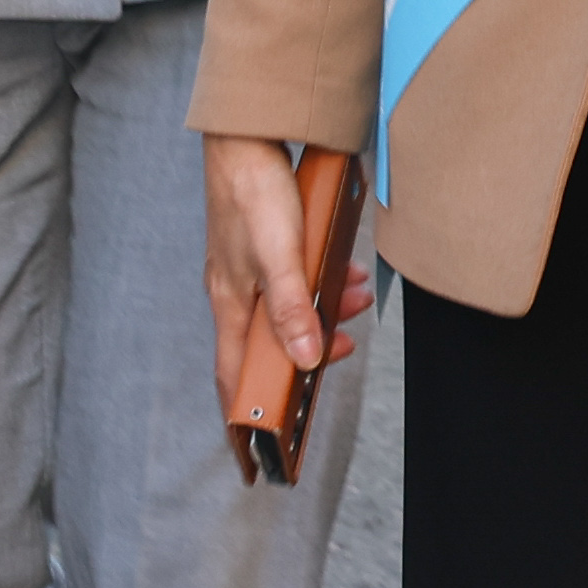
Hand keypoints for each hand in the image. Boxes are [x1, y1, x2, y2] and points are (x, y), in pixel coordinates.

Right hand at [201, 136, 379, 396]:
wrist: (247, 133)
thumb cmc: (252, 191)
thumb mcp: (278, 256)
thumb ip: (292, 309)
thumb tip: (305, 360)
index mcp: (231, 303)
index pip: (232, 378)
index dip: (241, 418)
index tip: (254, 455)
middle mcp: (236, 291)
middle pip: (269, 345)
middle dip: (306, 355)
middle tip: (341, 352)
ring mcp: (250, 268)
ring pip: (289, 309)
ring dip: (324, 314)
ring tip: (356, 299)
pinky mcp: (267, 245)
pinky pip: (297, 279)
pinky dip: (323, 284)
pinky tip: (347, 271)